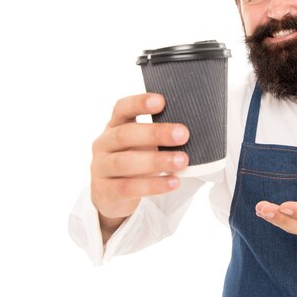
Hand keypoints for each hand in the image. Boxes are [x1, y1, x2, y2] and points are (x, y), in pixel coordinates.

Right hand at [90, 93, 189, 237]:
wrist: (110, 195)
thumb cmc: (134, 159)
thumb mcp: (141, 143)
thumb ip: (159, 133)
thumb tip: (196, 126)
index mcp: (114, 125)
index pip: (122, 108)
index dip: (139, 103)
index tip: (161, 101)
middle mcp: (103, 144)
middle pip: (125, 134)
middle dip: (155, 133)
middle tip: (183, 134)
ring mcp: (101, 168)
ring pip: (125, 163)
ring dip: (157, 161)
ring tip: (182, 160)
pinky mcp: (105, 192)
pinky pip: (129, 188)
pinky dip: (153, 185)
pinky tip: (173, 182)